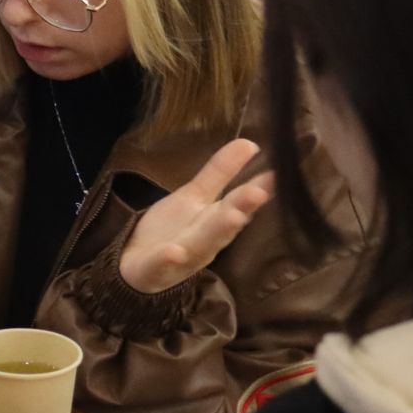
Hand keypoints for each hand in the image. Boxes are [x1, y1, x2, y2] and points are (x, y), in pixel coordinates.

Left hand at [119, 139, 273, 294]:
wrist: (135, 267)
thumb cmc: (174, 230)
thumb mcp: (195, 198)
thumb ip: (220, 172)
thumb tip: (250, 142)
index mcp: (215, 223)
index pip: (239, 204)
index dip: (256, 191)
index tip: (277, 173)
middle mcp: (205, 242)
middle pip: (224, 224)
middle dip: (241, 208)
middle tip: (260, 191)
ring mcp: (180, 257)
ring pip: (200, 245)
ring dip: (216, 232)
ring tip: (233, 216)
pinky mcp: (153, 269)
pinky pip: (161, 265)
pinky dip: (168, 259)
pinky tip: (174, 251)